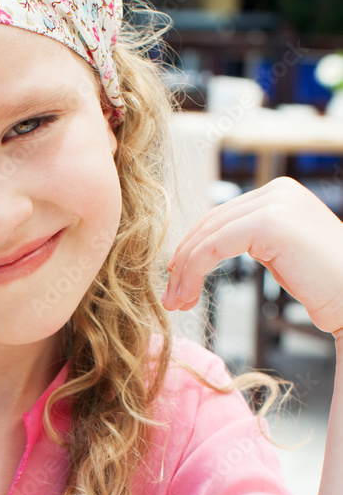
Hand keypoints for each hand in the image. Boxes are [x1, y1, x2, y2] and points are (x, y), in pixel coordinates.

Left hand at [164, 177, 342, 337]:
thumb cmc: (324, 284)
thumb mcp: (280, 253)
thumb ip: (251, 241)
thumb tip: (208, 249)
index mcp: (278, 194)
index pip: (220, 218)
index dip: (191, 250)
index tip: (177, 281)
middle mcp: (276, 191)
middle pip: (209, 225)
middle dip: (183, 263)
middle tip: (171, 297)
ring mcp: (274, 203)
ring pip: (207, 237)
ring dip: (184, 272)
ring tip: (177, 302)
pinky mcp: (269, 223)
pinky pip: (214, 246)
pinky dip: (194, 271)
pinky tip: (189, 294)